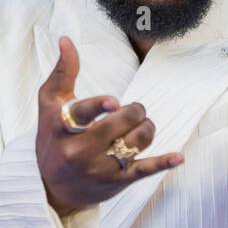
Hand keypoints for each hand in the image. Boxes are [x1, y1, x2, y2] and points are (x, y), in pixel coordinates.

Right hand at [36, 36, 183, 218]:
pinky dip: (163, 162)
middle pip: (118, 124)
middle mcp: (79, 150)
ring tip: (141, 125)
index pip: (81, 115)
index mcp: (62, 127)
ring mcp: (99, 167)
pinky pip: (143, 170)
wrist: (51, 188)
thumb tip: (66, 39)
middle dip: (134, 110)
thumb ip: (62, 72)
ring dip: (146, 128)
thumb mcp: (49, 105)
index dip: (98, 107)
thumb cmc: (52, 138)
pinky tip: (178, 156)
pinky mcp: (116, 181)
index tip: (113, 102)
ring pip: (135, 141)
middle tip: (134, 109)